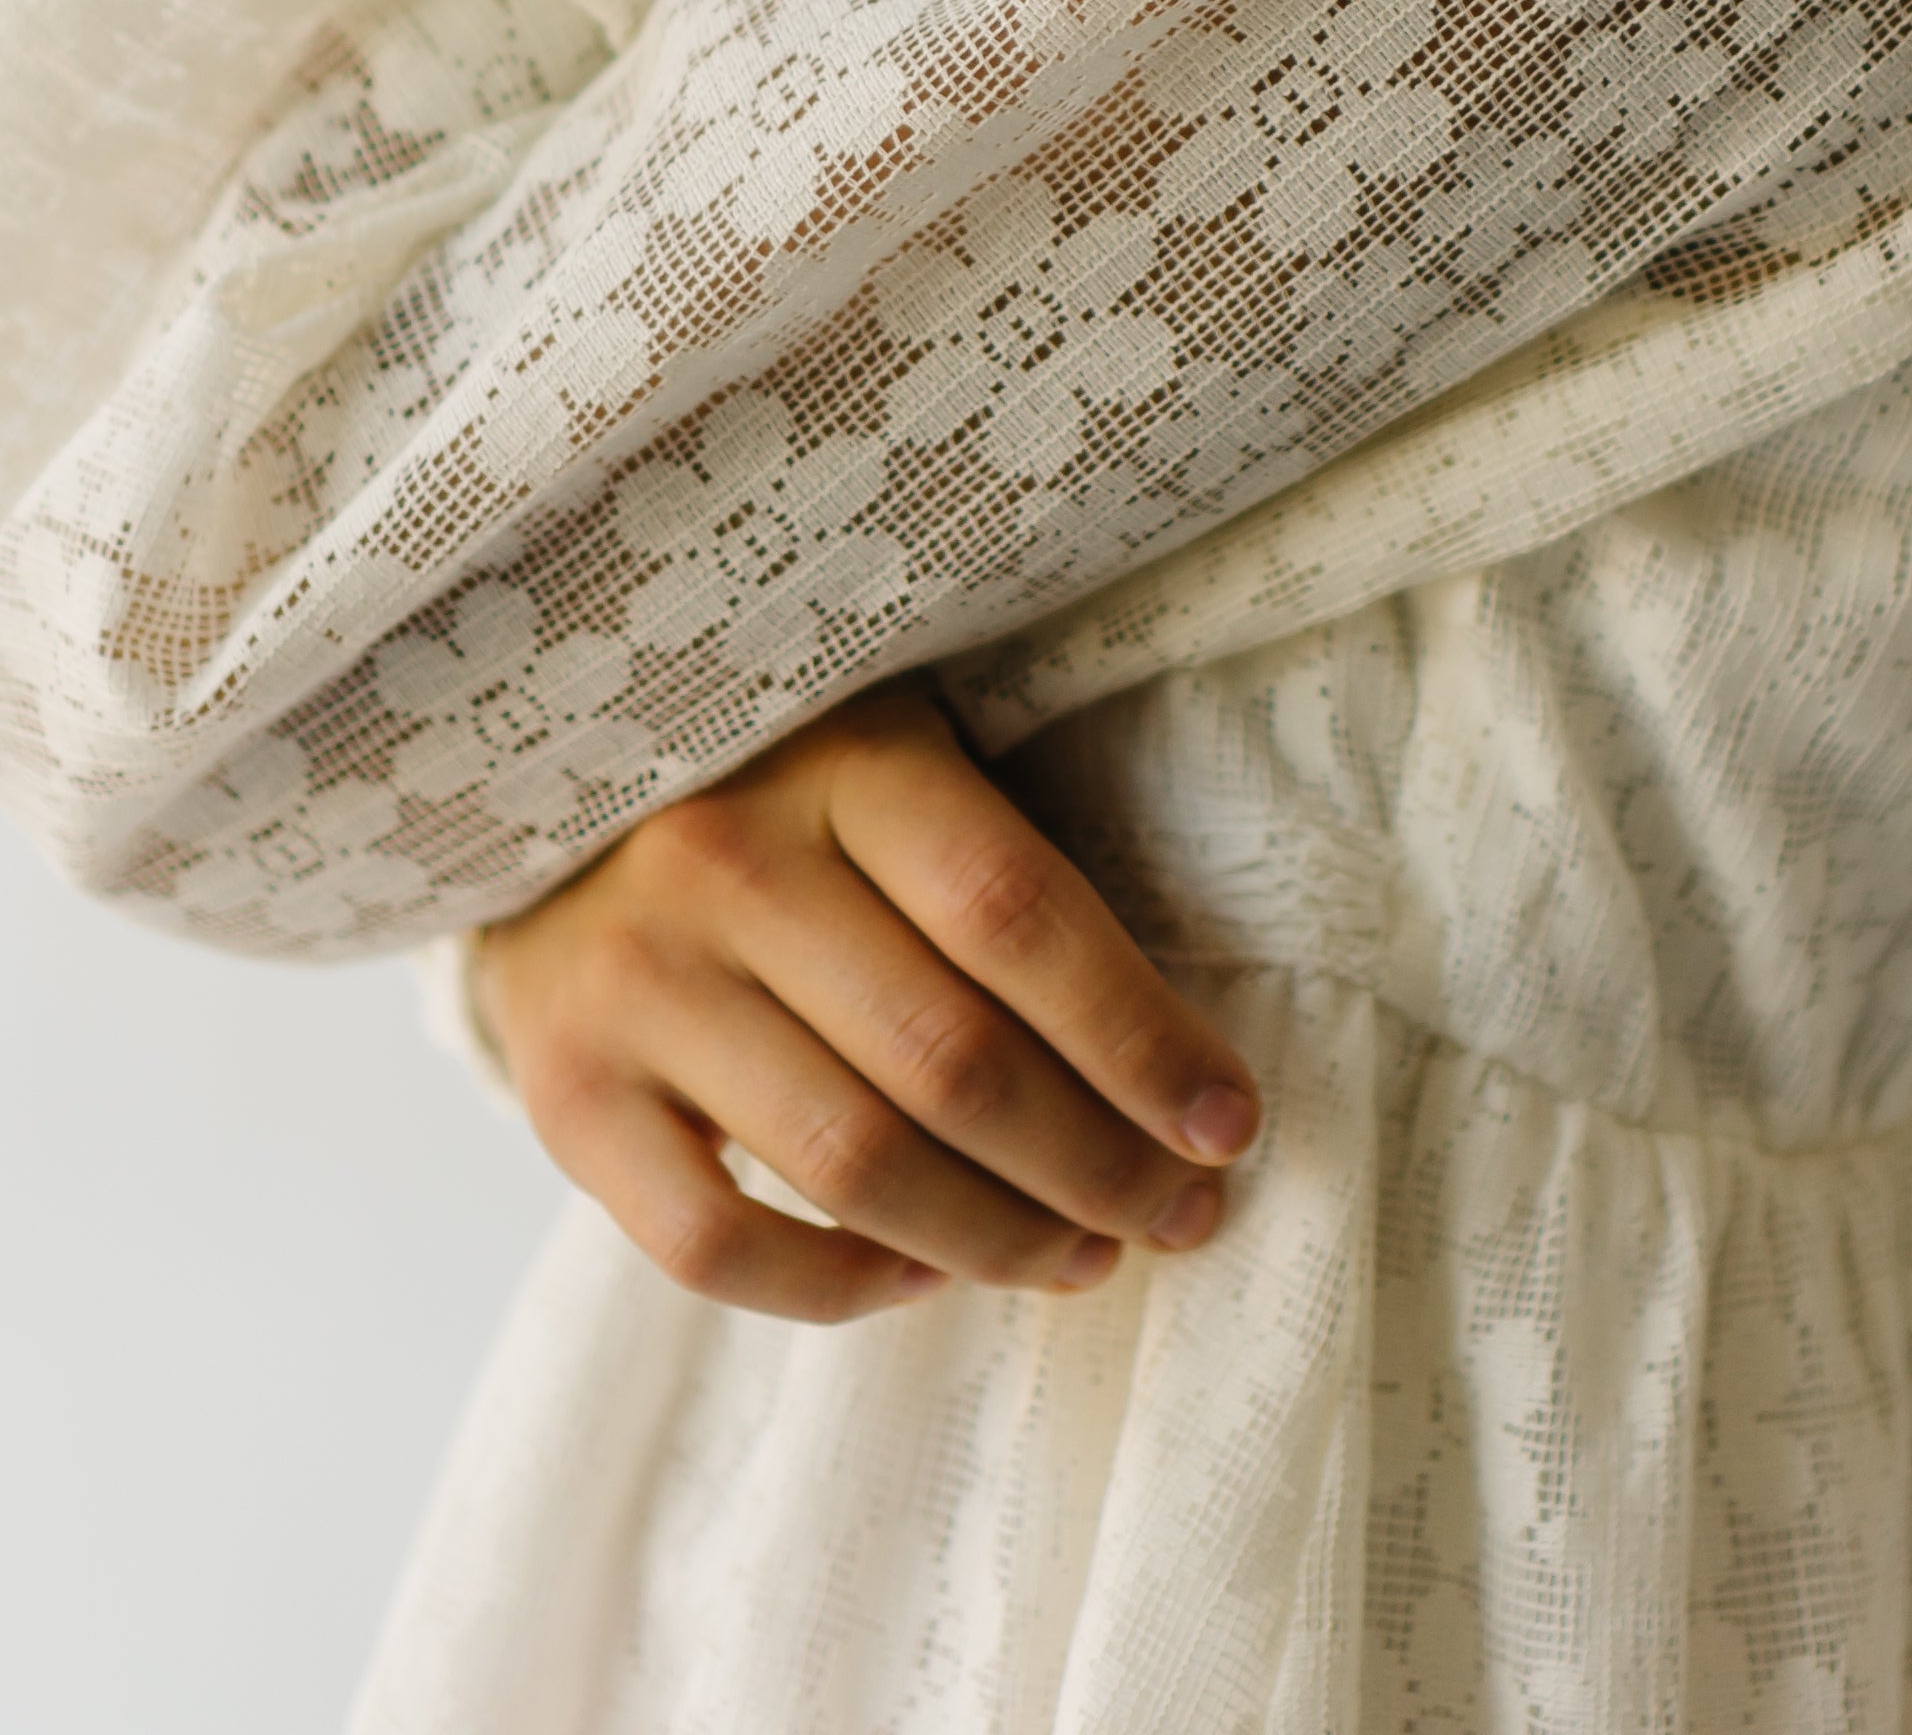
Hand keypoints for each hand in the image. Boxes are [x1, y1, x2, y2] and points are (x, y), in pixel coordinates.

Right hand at [473, 688, 1262, 1324]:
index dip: (1141, 1036)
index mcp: (845, 759)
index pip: (1019, 914)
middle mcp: (726, 861)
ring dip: (997, 1238)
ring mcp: (635, 980)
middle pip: (952, 1059)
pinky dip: (842, 1283)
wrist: (551, 804)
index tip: (1228, 1123)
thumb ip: (1006, 877)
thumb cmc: (788, 792)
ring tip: (1083, 1258)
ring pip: (854, 1163)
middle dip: (1095, 1164)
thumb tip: (1175, 1070)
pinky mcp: (566, 1091)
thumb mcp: (899, 766)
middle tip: (1179, 1215)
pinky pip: (717, 1244)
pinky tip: (924, 1273)